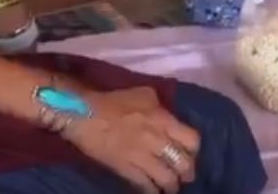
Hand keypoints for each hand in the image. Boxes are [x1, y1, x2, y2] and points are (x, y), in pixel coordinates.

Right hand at [63, 87, 200, 192]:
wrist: (83, 113)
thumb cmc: (114, 100)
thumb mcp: (145, 94)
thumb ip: (161, 107)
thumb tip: (168, 117)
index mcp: (163, 119)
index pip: (191, 140)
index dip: (194, 150)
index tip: (191, 154)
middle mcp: (156, 139)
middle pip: (182, 162)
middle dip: (187, 173)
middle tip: (186, 177)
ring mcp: (140, 156)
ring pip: (166, 177)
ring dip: (171, 185)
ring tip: (171, 188)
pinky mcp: (124, 168)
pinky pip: (144, 184)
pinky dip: (151, 190)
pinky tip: (154, 192)